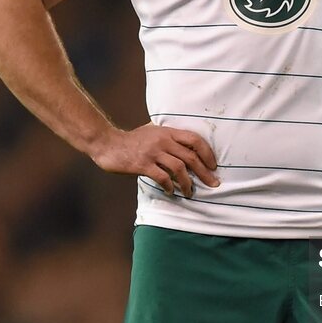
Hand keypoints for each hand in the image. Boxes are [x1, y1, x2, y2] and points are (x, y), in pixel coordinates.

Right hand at [90, 123, 218, 196]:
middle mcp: (163, 140)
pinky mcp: (142, 164)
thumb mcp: (152, 130)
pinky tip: (171, 191)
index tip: (214, 165)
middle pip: (190, 156)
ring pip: (179, 168)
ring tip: (190, 192)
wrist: (107, 143)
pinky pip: (162, 177)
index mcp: (168, 131)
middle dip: (204, 172)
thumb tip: (184, 142)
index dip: (207, 152)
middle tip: (213, 183)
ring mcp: (153, 152)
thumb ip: (168, 135)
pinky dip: (169, 186)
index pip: (195, 139)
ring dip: (188, 182)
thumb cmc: (131, 139)